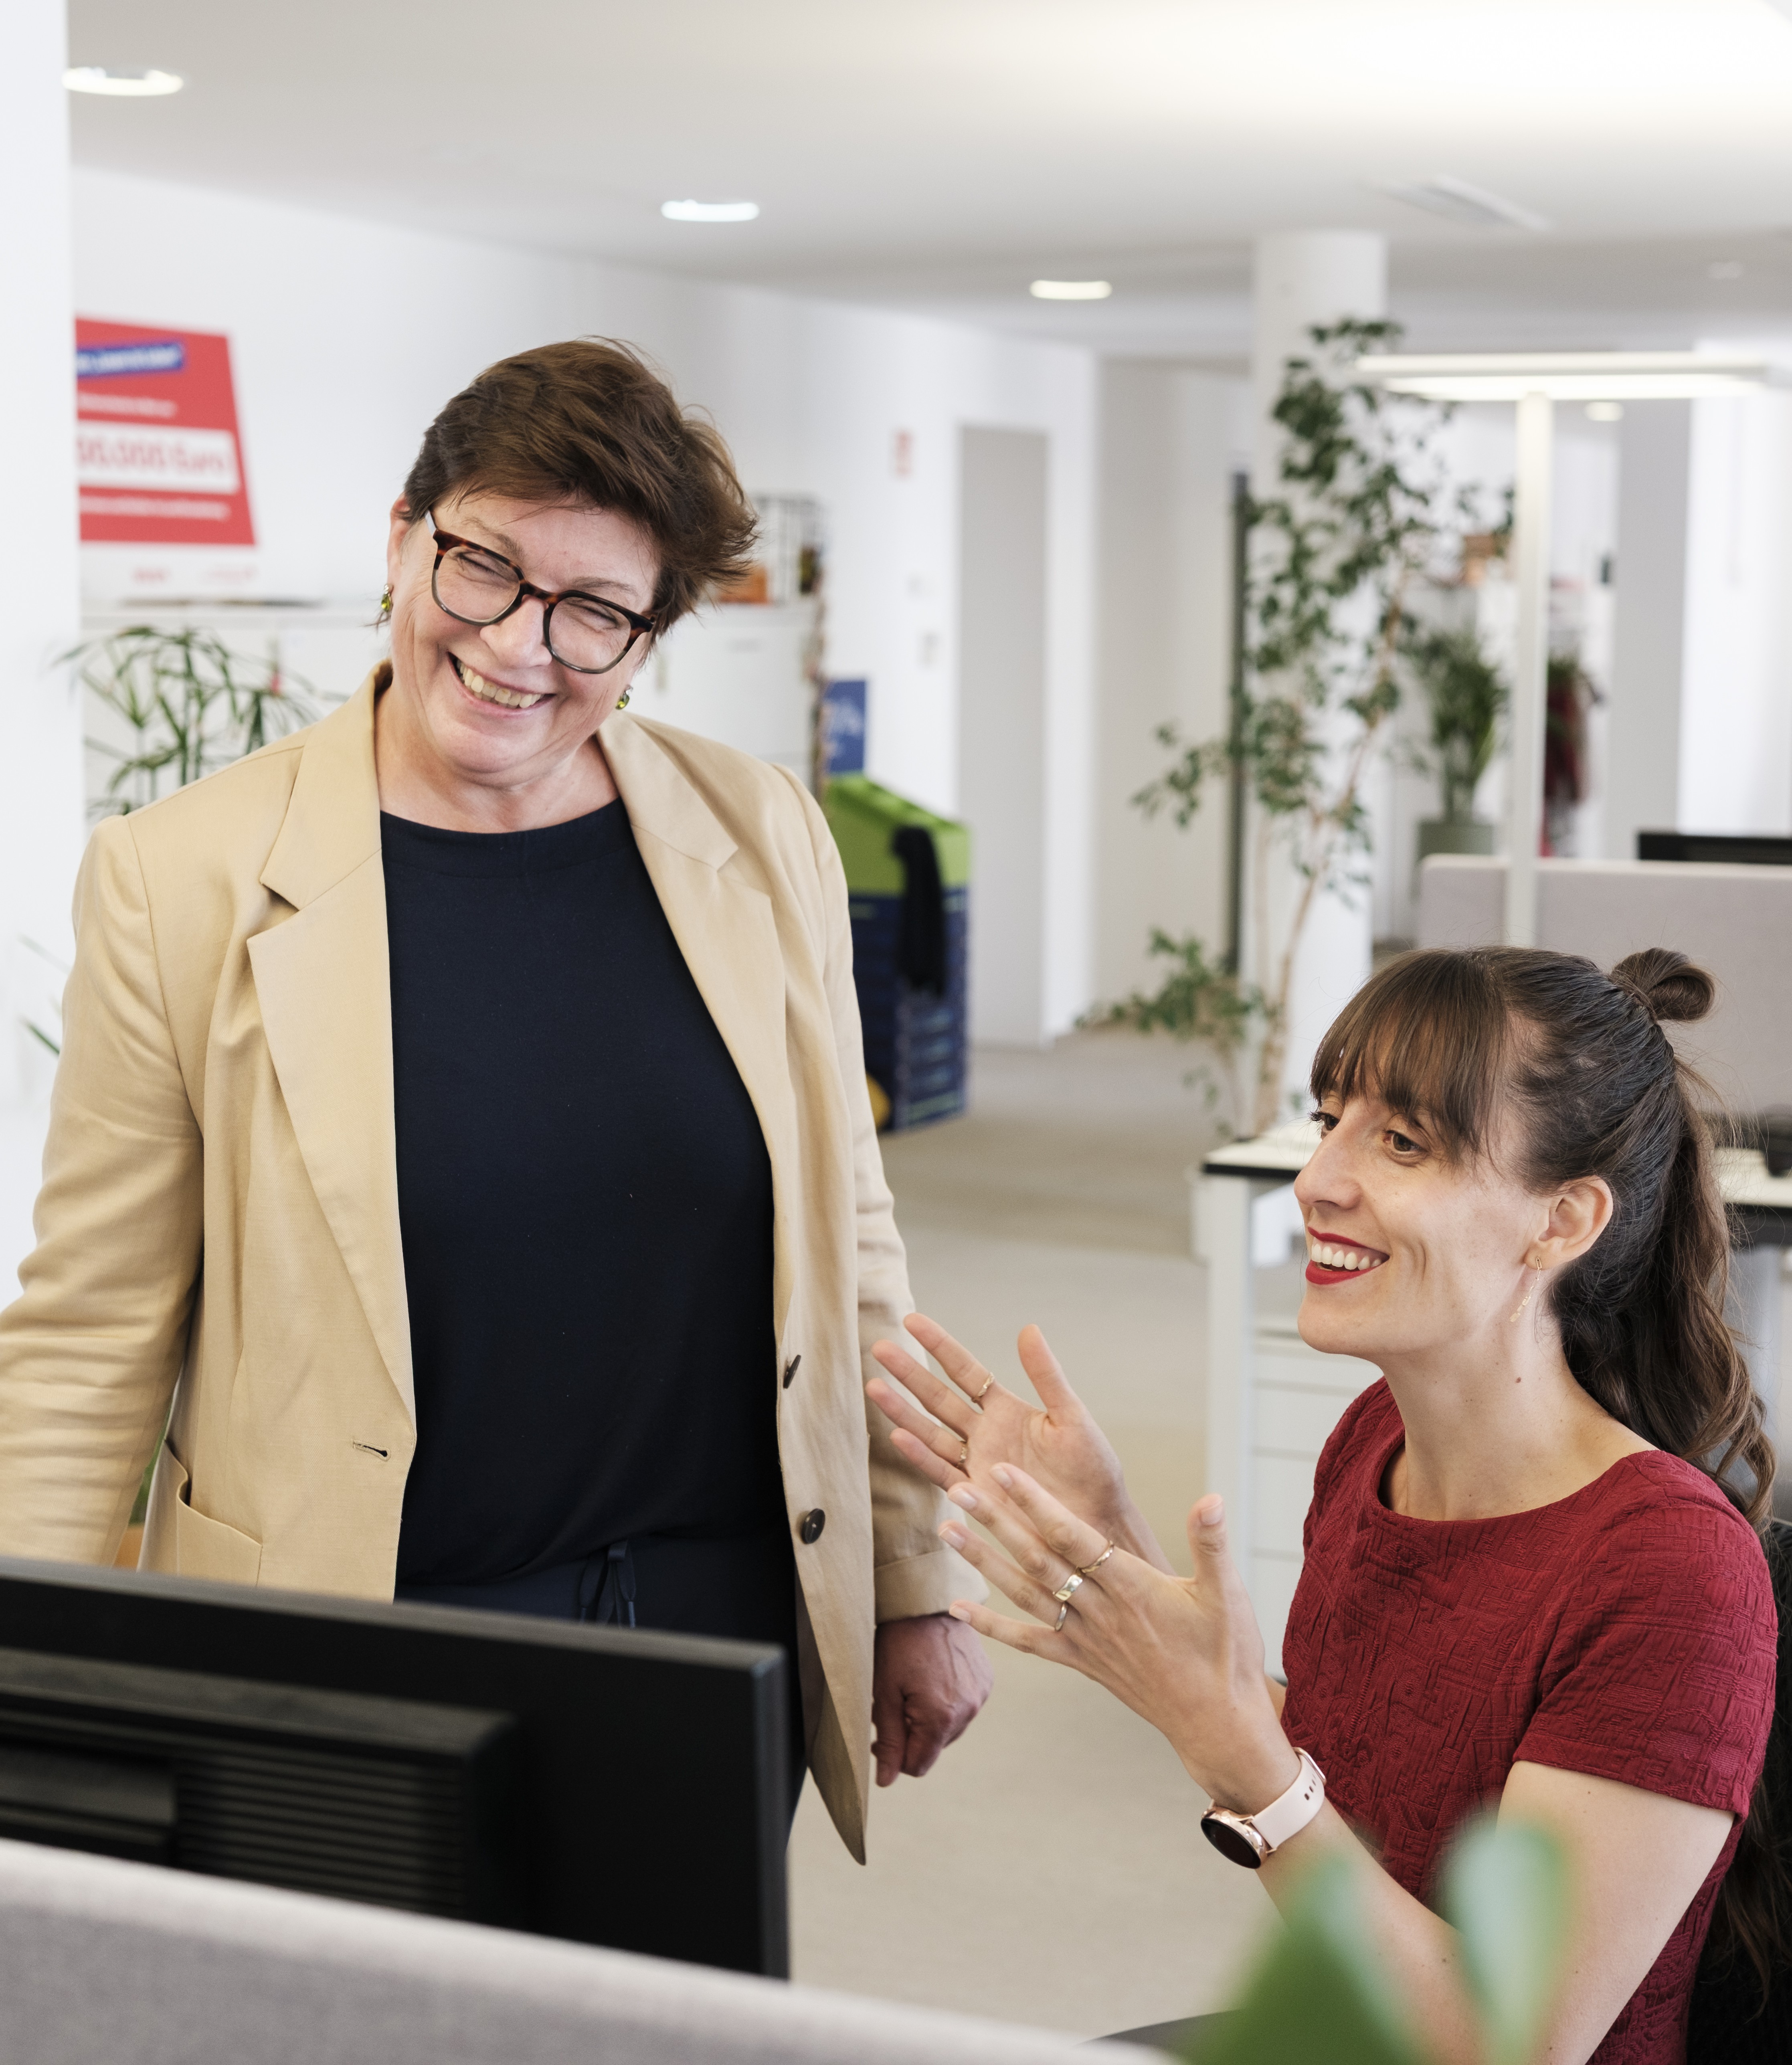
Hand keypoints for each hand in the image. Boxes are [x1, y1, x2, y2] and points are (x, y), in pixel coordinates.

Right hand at [868, 1315, 1168, 1569]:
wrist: (1098, 1523)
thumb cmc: (1093, 1470)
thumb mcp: (1072, 1417)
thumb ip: (1046, 1375)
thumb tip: (1029, 1328)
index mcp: (1007, 1410)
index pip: (965, 1370)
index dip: (938, 1346)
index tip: (911, 1320)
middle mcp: (985, 1434)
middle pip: (938, 1397)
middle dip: (909, 1373)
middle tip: (880, 1347)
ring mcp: (976, 1464)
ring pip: (930, 1432)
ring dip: (903, 1411)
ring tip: (875, 1387)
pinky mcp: (976, 1496)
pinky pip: (942, 1471)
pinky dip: (919, 1455)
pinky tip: (898, 1436)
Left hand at [871, 1611, 992, 1786]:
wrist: (924, 1600)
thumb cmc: (898, 1643)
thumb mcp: (884, 1693)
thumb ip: (888, 1740)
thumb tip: (886, 1782)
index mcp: (942, 1717)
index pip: (918, 1765)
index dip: (895, 1757)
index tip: (881, 1734)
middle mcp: (969, 1709)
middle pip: (935, 1747)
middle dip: (911, 1734)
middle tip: (893, 1705)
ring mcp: (981, 1694)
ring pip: (950, 1729)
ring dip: (929, 1719)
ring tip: (912, 1688)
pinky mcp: (986, 1680)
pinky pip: (964, 1707)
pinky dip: (947, 1701)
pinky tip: (931, 1678)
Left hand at [938, 1465, 1294, 1813]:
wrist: (1217, 1724)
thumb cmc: (1226, 1655)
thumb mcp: (1228, 1595)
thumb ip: (1212, 1545)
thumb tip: (1212, 1498)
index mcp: (1131, 1586)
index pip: (1073, 1535)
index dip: (1035, 1502)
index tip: (1003, 1473)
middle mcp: (1100, 1611)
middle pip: (1038, 1558)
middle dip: (996, 1521)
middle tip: (957, 1487)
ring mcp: (1086, 1639)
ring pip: (1025, 1593)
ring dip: (985, 1561)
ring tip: (947, 1530)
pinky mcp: (1081, 1662)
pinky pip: (1030, 1641)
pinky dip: (993, 1626)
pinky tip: (960, 1608)